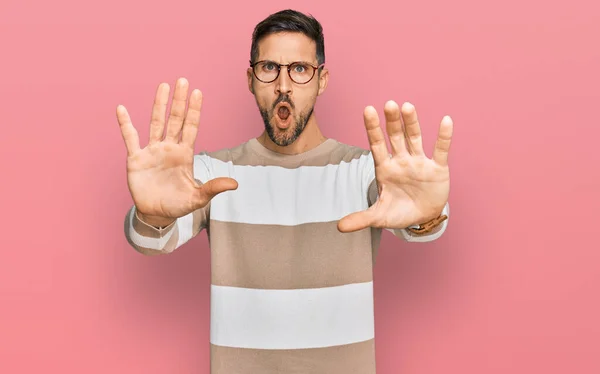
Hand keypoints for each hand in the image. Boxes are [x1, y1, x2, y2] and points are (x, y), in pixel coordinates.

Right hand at [116, 77, 237, 224]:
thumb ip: (213, 188)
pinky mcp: (136, 159)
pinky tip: (121, 109)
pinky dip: (125, 124)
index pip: (191, 127)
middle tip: (183, 80)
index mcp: (184, 154)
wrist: (156, 214)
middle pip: (175, 120)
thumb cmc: (178, 204)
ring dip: (158, 105)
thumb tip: (235, 184)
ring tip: (163, 86)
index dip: (194, 111)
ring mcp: (152, 151)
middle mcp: (169, 148)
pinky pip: (130, 138)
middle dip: (179, 101)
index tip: (198, 92)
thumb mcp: (198, 198)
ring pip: (156, 123)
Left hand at [338, 101, 451, 232]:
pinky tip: (446, 121)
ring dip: (412, 123)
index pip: (376, 145)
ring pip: (415, 138)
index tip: (368, 110)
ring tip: (407, 107)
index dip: (372, 128)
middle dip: (392, 122)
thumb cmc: (398, 212)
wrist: (422, 218)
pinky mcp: (438, 168)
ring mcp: (419, 162)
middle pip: (396, 137)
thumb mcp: (379, 217)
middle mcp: (401, 160)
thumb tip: (339, 227)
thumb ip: (361, 218)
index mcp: (385, 168)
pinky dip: (443, 137)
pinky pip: (440, 150)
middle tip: (389, 104)